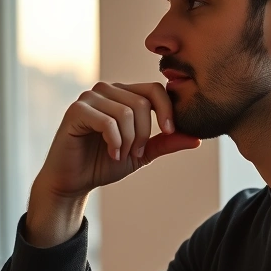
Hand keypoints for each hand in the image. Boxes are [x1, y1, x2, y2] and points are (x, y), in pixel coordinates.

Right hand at [35, 81, 201, 199]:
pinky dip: (115, 141)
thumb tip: (197, 138)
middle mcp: (107, 90)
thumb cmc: (105, 163)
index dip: (167, 110)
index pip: (155, 89)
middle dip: (144, 134)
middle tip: (135, 153)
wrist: (73, 181)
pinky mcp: (76, 110)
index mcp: (124, 95)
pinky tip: (111, 153)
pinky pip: (107, 121)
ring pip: (126, 112)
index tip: (169, 132)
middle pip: (142, 102)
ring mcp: (89, 97)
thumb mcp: (142, 154)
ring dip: (129, 140)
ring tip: (121, 154)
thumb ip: (166, 142)